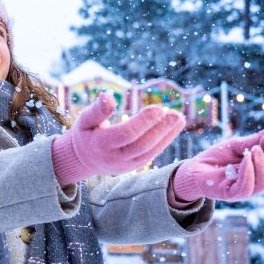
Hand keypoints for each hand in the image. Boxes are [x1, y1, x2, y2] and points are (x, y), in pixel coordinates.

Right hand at [52, 93, 185, 185]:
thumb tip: (108, 96)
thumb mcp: (85, 120)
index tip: (158, 108)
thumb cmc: (86, 133)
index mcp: (101, 144)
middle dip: (160, 129)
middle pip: (142, 144)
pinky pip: (152, 154)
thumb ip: (97, 110)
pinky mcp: (134, 167)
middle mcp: (115, 158)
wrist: (84, 159)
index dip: (143, 122)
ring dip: (167, 135)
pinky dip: (164, 141)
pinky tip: (174, 127)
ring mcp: (126, 165)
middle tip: (175, 114)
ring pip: (150, 151)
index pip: (126, 134)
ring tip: (179, 118)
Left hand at [172, 130, 263, 201]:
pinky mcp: (231, 194)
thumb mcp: (235, 146)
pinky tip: (247, 158)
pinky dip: (249, 171)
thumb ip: (251, 141)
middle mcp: (257, 182)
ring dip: (263, 163)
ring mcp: (245, 190)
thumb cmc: (217, 158)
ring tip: (255, 149)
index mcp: (261, 170)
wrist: (194, 168)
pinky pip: (246, 187)